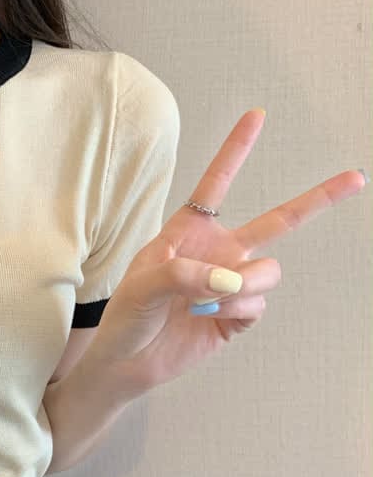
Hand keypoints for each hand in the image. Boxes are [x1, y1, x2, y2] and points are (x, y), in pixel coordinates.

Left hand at [95, 108, 367, 394]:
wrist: (126, 361)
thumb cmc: (126, 316)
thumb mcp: (142, 284)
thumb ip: (185, 273)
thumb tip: (233, 279)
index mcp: (188, 232)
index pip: (216, 185)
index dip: (236, 150)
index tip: (256, 115)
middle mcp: (217, 253)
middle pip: (278, 220)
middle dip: (317, 199)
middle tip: (356, 178)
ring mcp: (231, 284)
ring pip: (269, 270)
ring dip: (244, 284)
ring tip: (206, 300)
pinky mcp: (237, 316)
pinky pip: (258, 304)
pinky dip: (236, 309)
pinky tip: (208, 317)